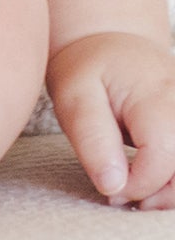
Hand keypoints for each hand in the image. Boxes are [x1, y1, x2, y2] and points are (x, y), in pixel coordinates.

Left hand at [48, 30, 174, 205]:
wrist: (110, 42)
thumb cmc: (88, 70)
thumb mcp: (75, 98)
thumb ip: (93, 141)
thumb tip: (113, 187)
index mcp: (158, 96)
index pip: (164, 158)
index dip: (138, 185)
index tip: (110, 189)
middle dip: (161, 196)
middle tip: (123, 197)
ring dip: (171, 192)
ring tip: (137, 190)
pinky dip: (174, 180)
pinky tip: (152, 181)